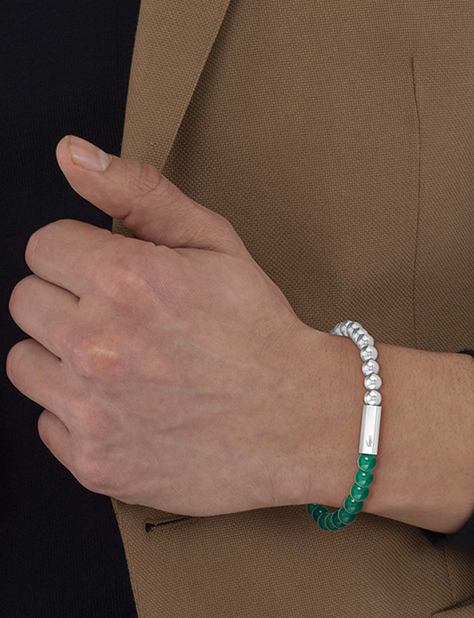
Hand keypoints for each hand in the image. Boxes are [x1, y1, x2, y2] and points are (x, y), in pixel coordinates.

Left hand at [6, 135, 340, 515]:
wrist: (302, 419)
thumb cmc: (261, 333)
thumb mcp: (217, 245)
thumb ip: (140, 194)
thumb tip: (71, 154)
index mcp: (128, 281)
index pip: (43, 247)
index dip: (85, 258)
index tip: (121, 280)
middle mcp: (99, 346)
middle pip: (27, 303)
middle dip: (73, 304)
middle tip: (131, 325)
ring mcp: (93, 411)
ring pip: (26, 363)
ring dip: (66, 360)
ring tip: (128, 368)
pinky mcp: (94, 463)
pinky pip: (46, 422)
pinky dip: (81, 414)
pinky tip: (131, 409)